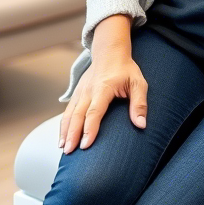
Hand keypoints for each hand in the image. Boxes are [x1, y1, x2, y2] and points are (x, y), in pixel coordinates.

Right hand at [59, 17, 146, 153]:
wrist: (110, 52)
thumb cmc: (126, 69)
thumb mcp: (138, 83)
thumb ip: (139, 103)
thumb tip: (141, 124)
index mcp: (103, 88)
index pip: (94, 111)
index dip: (89, 129)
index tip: (85, 145)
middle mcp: (88, 90)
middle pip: (78, 115)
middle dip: (72, 134)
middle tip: (70, 152)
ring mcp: (80, 91)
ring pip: (69, 114)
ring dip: (65, 131)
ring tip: (64, 148)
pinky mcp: (76, 93)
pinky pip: (68, 111)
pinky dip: (63, 125)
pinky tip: (63, 138)